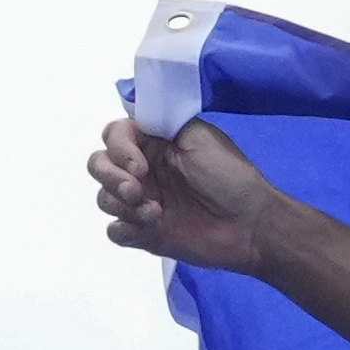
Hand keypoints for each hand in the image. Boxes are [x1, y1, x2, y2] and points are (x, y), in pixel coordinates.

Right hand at [92, 114, 283, 276]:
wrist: (251, 223)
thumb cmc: (229, 176)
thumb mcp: (197, 136)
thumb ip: (160, 122)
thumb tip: (130, 115)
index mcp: (152, 144)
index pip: (112, 136)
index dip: (118, 149)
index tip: (141, 166)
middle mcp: (142, 171)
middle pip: (98, 166)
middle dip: (110, 177)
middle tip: (136, 191)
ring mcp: (142, 203)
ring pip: (104, 199)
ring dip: (121, 204)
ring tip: (155, 212)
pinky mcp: (146, 234)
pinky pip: (115, 232)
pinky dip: (124, 229)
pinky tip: (151, 226)